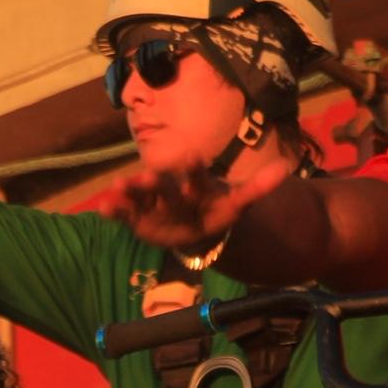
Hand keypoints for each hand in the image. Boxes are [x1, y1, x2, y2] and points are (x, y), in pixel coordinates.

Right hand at [98, 158, 291, 251]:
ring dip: (129, 191)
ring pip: (140, 195)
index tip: (192, 159)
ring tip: (117, 188)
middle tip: (148, 176)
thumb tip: (286, 169)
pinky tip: (101, 208)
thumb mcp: (237, 203)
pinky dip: (113, 211)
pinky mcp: (138, 218)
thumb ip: (257, 188)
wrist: (197, 227)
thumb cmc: (215, 209)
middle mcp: (172, 190)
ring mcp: (152, 203)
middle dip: (156, 181)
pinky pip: (124, 214)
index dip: (194, 169)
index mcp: (196, 184)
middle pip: (164, 185)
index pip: (196, 174)